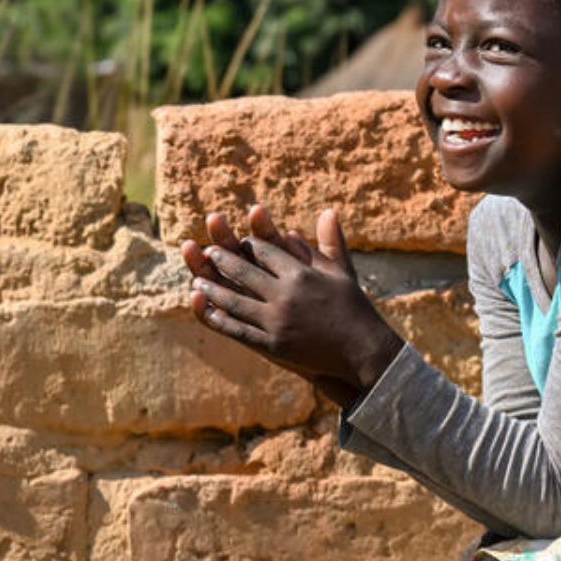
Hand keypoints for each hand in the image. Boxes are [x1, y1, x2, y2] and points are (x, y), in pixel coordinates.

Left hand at [182, 205, 403, 405]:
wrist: (362, 351)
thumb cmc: (353, 308)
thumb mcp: (342, 272)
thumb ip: (330, 241)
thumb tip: (328, 210)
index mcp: (301, 274)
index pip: (265, 252)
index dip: (247, 244)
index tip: (236, 239)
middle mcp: (286, 295)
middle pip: (244, 273)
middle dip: (222, 261)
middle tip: (207, 252)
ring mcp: (277, 322)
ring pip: (235, 301)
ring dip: (213, 290)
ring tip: (198, 281)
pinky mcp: (273, 345)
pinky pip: (239, 330)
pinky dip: (221, 319)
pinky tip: (208, 311)